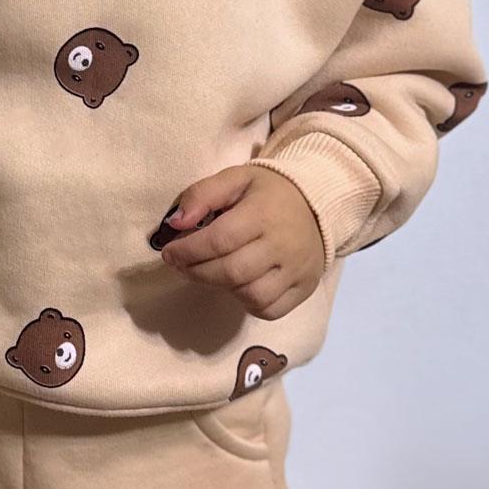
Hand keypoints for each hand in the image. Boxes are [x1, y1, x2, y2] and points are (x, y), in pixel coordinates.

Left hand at [160, 165, 324, 319]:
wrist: (318, 203)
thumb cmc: (268, 192)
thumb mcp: (235, 178)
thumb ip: (202, 195)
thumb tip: (176, 224)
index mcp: (263, 213)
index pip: (219, 240)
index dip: (187, 251)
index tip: (169, 253)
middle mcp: (283, 245)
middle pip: (231, 272)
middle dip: (197, 273)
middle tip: (182, 266)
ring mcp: (297, 270)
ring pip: (250, 296)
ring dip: (222, 288)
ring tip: (213, 272)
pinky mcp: (305, 288)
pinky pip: (270, 310)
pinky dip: (248, 304)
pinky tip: (239, 285)